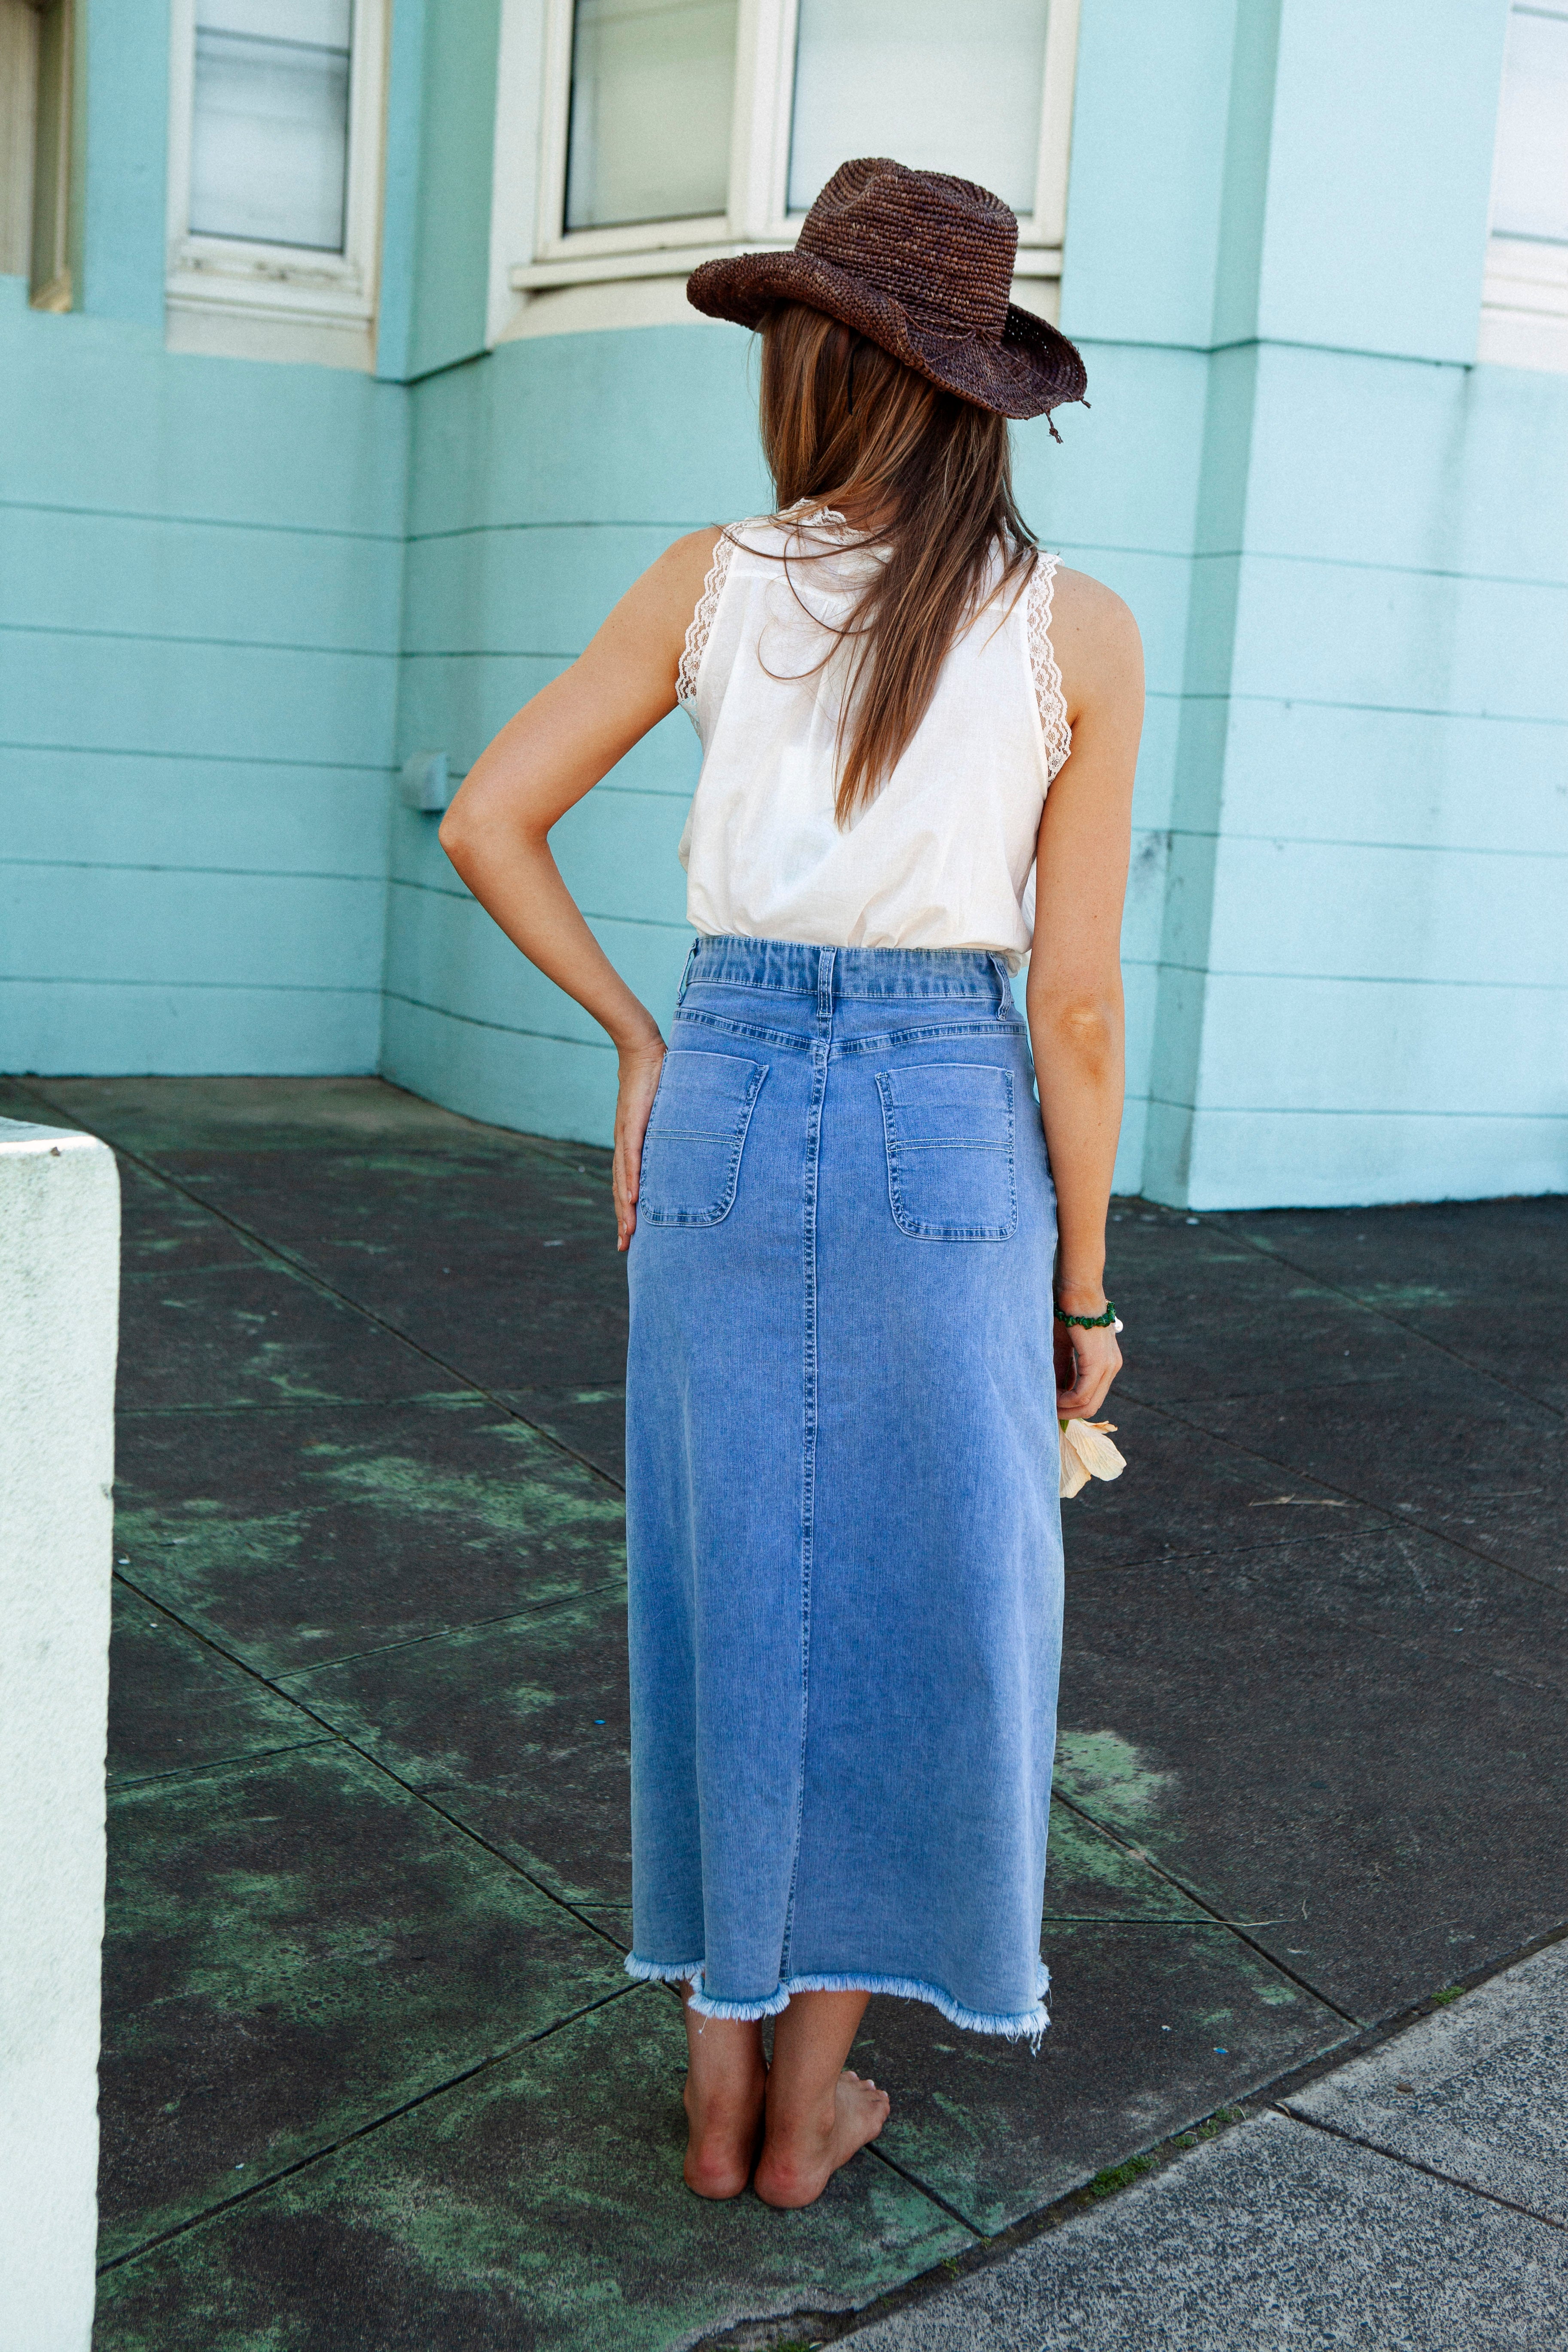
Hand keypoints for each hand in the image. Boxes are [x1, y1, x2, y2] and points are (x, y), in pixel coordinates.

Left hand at [614, 1033, 665, 1250]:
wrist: (642, 1048)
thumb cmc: (657, 1076)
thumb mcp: (669, 1111)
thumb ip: (675, 1128)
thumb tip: (693, 1138)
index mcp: (631, 1143)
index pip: (626, 1182)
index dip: (627, 1209)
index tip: (629, 1234)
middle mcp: (625, 1143)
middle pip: (620, 1189)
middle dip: (623, 1219)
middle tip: (625, 1246)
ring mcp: (627, 1134)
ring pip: (622, 1179)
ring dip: (625, 1208)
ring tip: (627, 1233)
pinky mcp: (633, 1123)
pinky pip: (631, 1157)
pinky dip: (630, 1178)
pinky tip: (631, 1198)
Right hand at [1053, 1303, 1121, 1419]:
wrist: (1077, 1288)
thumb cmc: (1067, 1310)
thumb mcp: (1063, 1344)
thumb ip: (1062, 1367)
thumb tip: (1055, 1389)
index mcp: (1106, 1362)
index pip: (1091, 1396)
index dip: (1069, 1405)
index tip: (1049, 1403)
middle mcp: (1112, 1366)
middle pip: (1091, 1406)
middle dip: (1067, 1412)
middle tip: (1046, 1410)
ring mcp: (1108, 1366)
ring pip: (1088, 1404)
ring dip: (1065, 1408)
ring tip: (1046, 1403)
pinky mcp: (1098, 1363)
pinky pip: (1082, 1394)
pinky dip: (1065, 1400)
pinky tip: (1051, 1395)